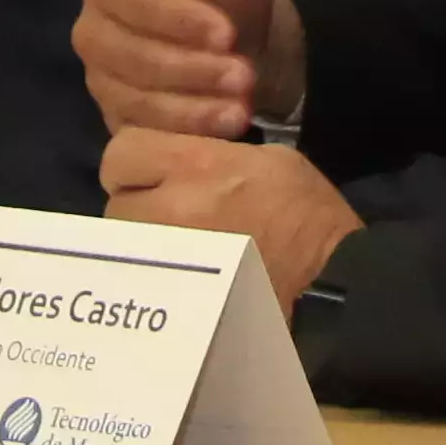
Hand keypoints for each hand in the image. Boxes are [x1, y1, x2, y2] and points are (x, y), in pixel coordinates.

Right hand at [73, 0, 300, 140]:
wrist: (246, 44)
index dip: (177, 18)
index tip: (227, 33)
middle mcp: (93, 28)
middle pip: (128, 54)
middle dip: (190, 69)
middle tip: (244, 77)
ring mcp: (101, 76)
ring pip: (134, 97)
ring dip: (191, 107)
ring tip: (242, 108)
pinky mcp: (117, 117)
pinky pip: (142, 131)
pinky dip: (185, 132)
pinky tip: (224, 130)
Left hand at [100, 127, 361, 303]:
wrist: (330, 278)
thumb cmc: (306, 212)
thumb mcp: (267, 158)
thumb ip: (211, 153)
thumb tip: (180, 159)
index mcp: (197, 166)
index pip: (123, 151)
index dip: (135, 159)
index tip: (153, 167)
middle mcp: (174, 208)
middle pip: (115, 201)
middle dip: (135, 201)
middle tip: (161, 206)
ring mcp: (173, 255)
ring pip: (124, 242)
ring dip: (140, 238)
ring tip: (169, 240)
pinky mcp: (178, 292)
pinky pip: (143, 275)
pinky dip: (152, 270)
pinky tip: (176, 270)